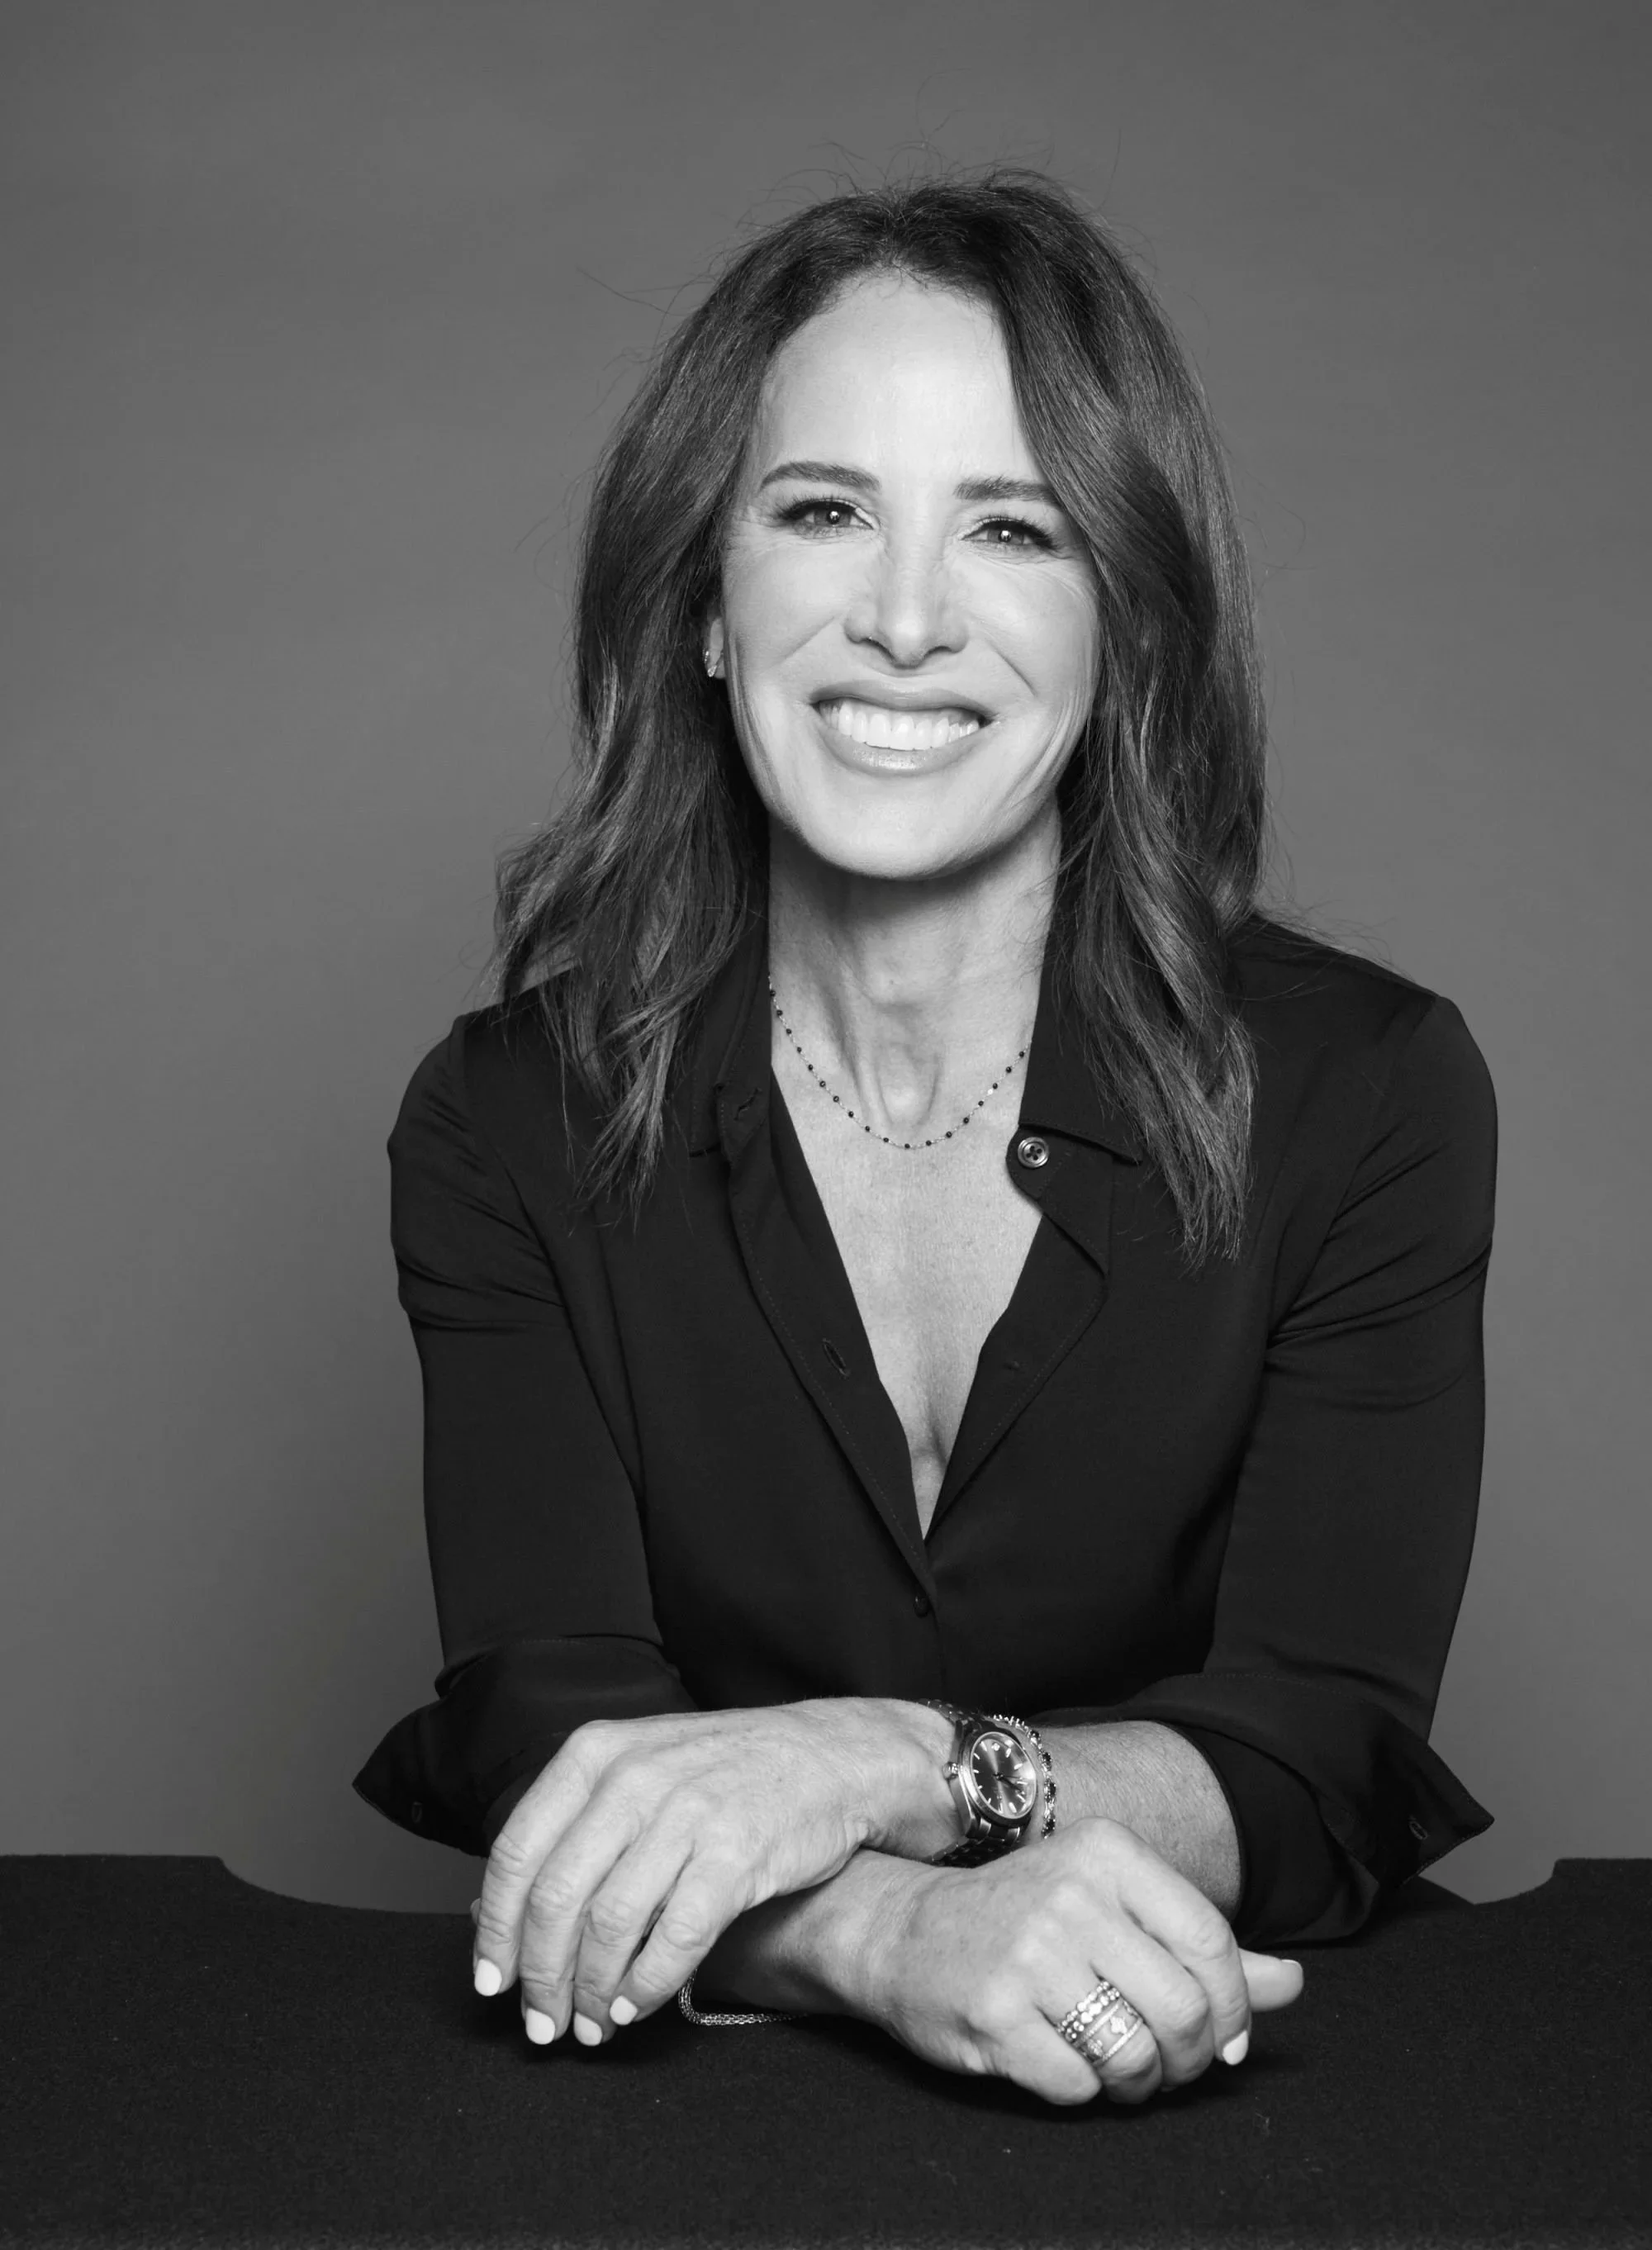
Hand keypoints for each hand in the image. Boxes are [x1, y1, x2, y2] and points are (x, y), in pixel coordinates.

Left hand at [469, 1700, 951, 2045]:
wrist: (831, 1755)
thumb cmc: (724, 1772)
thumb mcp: (638, 1767)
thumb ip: (572, 1828)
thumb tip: (495, 1913)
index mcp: (595, 1753)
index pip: (517, 1852)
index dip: (497, 1930)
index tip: (492, 1983)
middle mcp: (633, 1778)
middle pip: (557, 1898)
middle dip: (541, 1977)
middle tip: (541, 2023)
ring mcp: (686, 1814)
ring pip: (609, 1925)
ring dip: (590, 1993)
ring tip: (590, 2028)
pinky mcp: (736, 1855)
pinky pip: (673, 1939)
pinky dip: (645, 1986)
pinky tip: (634, 2008)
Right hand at [859, 1814, 1303, 2105]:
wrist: (904, 1931)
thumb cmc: (1025, 1921)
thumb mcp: (1114, 1907)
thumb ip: (1202, 1946)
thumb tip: (1292, 1986)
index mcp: (1108, 1853)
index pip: (1213, 1942)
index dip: (1233, 2007)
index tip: (1221, 2037)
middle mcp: (1071, 1894)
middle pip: (1183, 2007)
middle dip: (1189, 2058)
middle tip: (1169, 2064)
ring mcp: (1029, 1954)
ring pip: (1136, 2054)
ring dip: (1139, 2082)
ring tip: (1120, 2068)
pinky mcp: (995, 2014)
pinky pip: (1079, 2084)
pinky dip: (1084, 2091)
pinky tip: (1062, 2062)